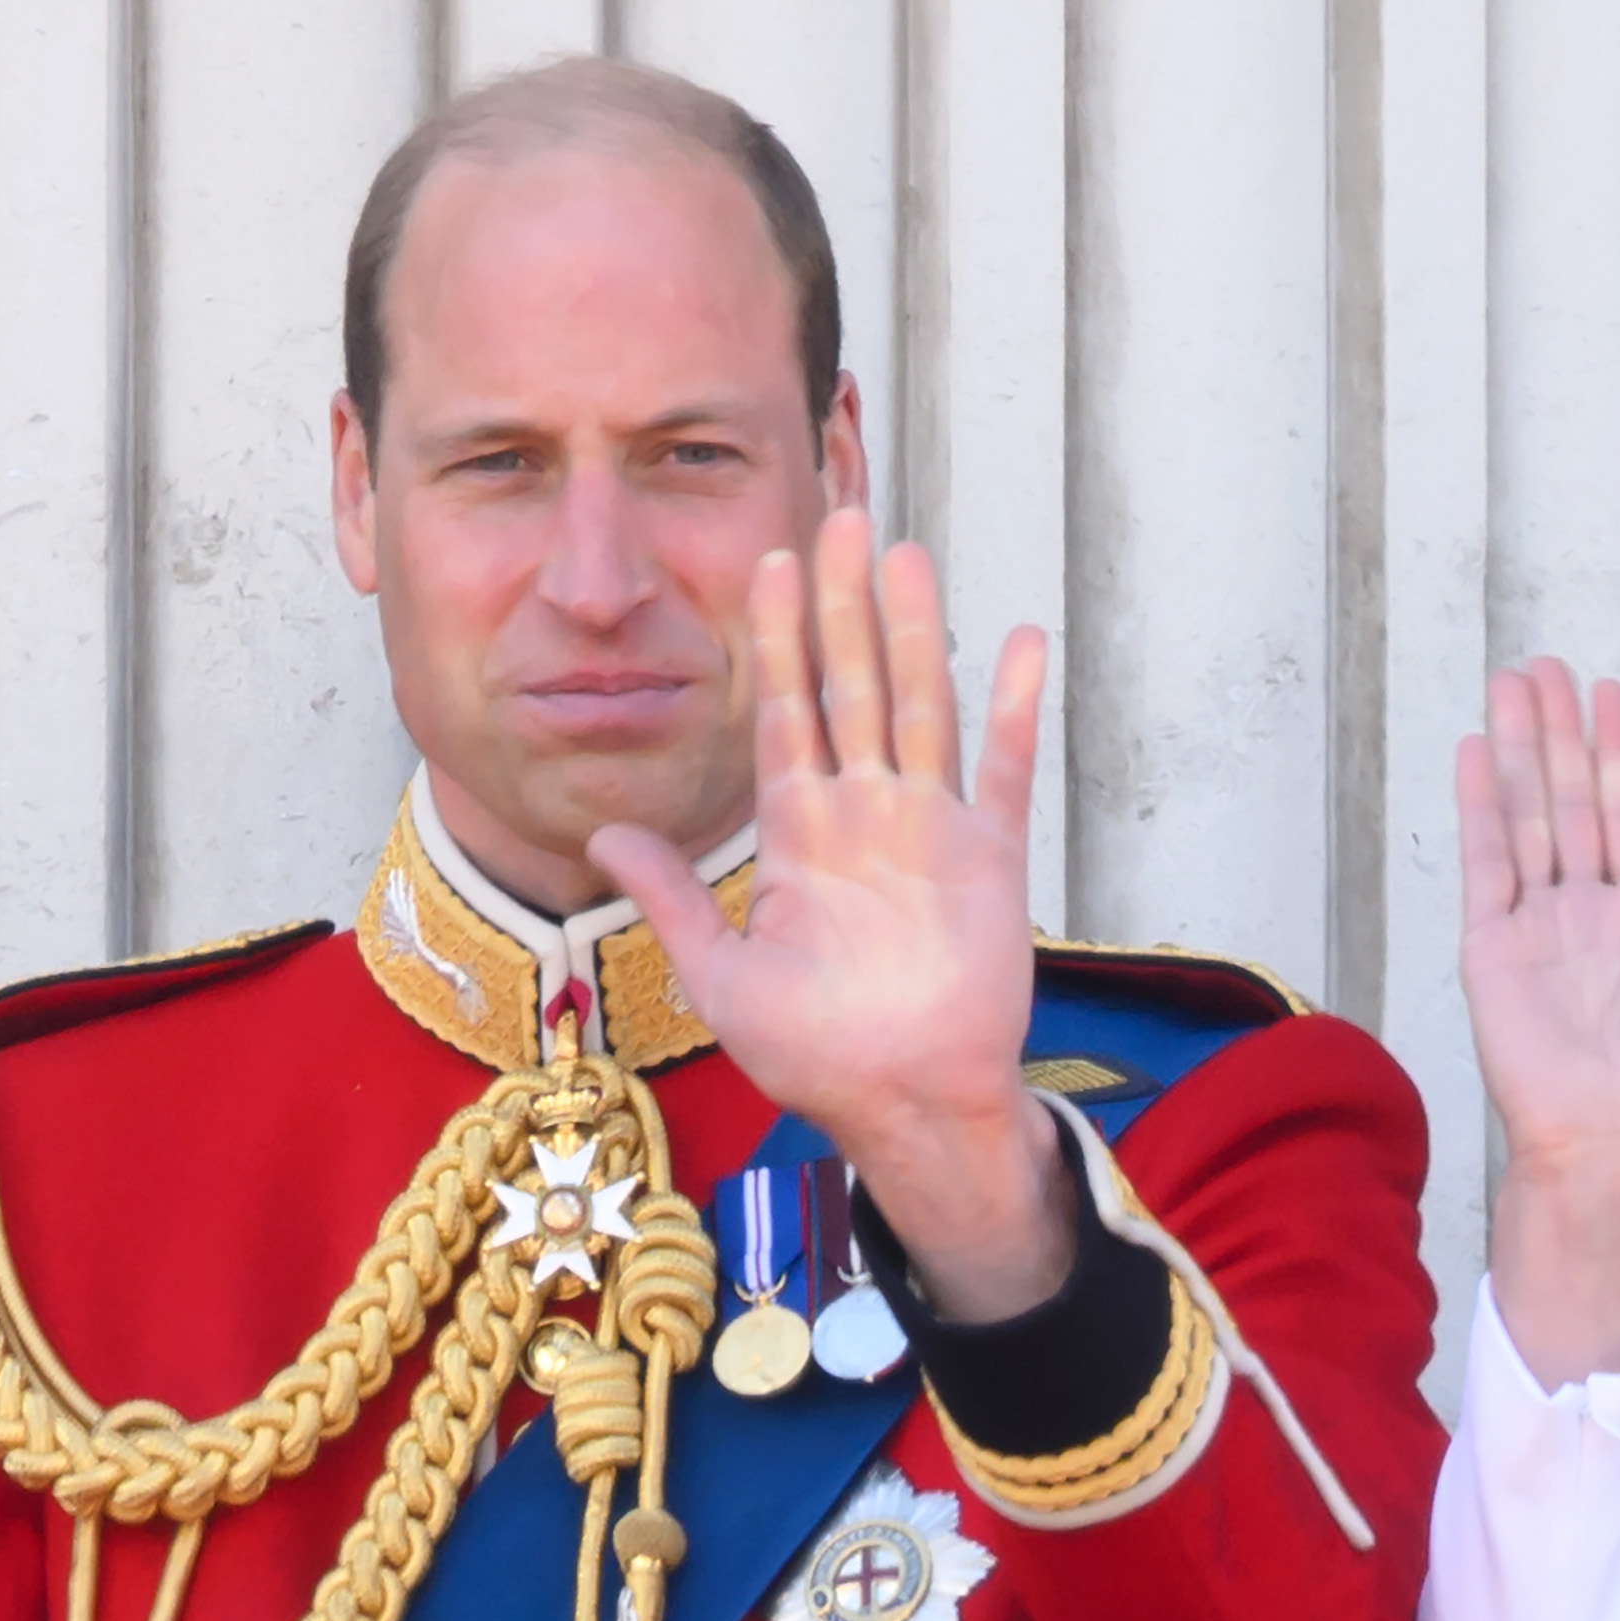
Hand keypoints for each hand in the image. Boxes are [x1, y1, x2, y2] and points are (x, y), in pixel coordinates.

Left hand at [594, 510, 1075, 1320]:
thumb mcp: (720, 974)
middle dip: (842, 602)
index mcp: (800, 833)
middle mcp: (864, 814)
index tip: (771, 561)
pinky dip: (1013, 709)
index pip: (784, 710)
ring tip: (904, 553)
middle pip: (851, 684)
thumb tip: (600, 832)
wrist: (903, 1107)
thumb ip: (671, 896)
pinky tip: (1019, 641)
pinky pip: (1003, 770)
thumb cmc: (816, 1055)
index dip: (777, 636)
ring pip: (918, 706)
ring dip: (914, 630)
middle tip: (840, 513)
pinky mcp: (990, 858)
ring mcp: (930, 830)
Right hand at [1459, 663, 1619, 1389]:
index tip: (1609, 691)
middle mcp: (1583, 910)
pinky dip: (1482, 806)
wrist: (1610, 1140)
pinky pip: (1485, 862)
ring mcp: (1534, 924)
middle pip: (1569, 799)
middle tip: (1546, 664)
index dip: (1619, 750)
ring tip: (1512, 683)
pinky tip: (1480, 753)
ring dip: (1520, 750)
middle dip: (1559, 731)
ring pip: (1527, 816)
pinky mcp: (1490, 946)